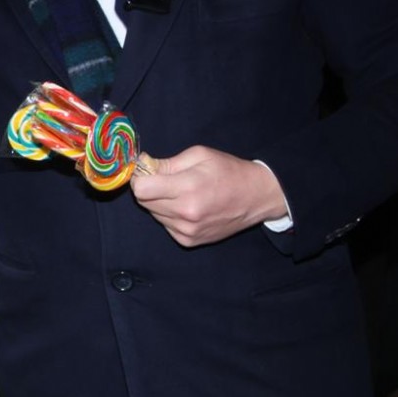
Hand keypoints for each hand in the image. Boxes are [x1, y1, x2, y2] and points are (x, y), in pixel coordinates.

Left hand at [130, 146, 287, 247]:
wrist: (257, 197)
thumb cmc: (229, 171)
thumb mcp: (199, 155)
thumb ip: (167, 163)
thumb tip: (141, 165)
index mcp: (188, 189)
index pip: (141, 190)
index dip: (140, 178)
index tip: (147, 172)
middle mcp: (186, 214)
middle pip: (144, 202)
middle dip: (149, 189)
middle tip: (166, 180)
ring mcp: (188, 231)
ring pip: (154, 214)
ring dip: (160, 203)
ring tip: (183, 193)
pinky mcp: (189, 241)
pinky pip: (166, 225)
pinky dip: (170, 215)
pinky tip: (188, 207)